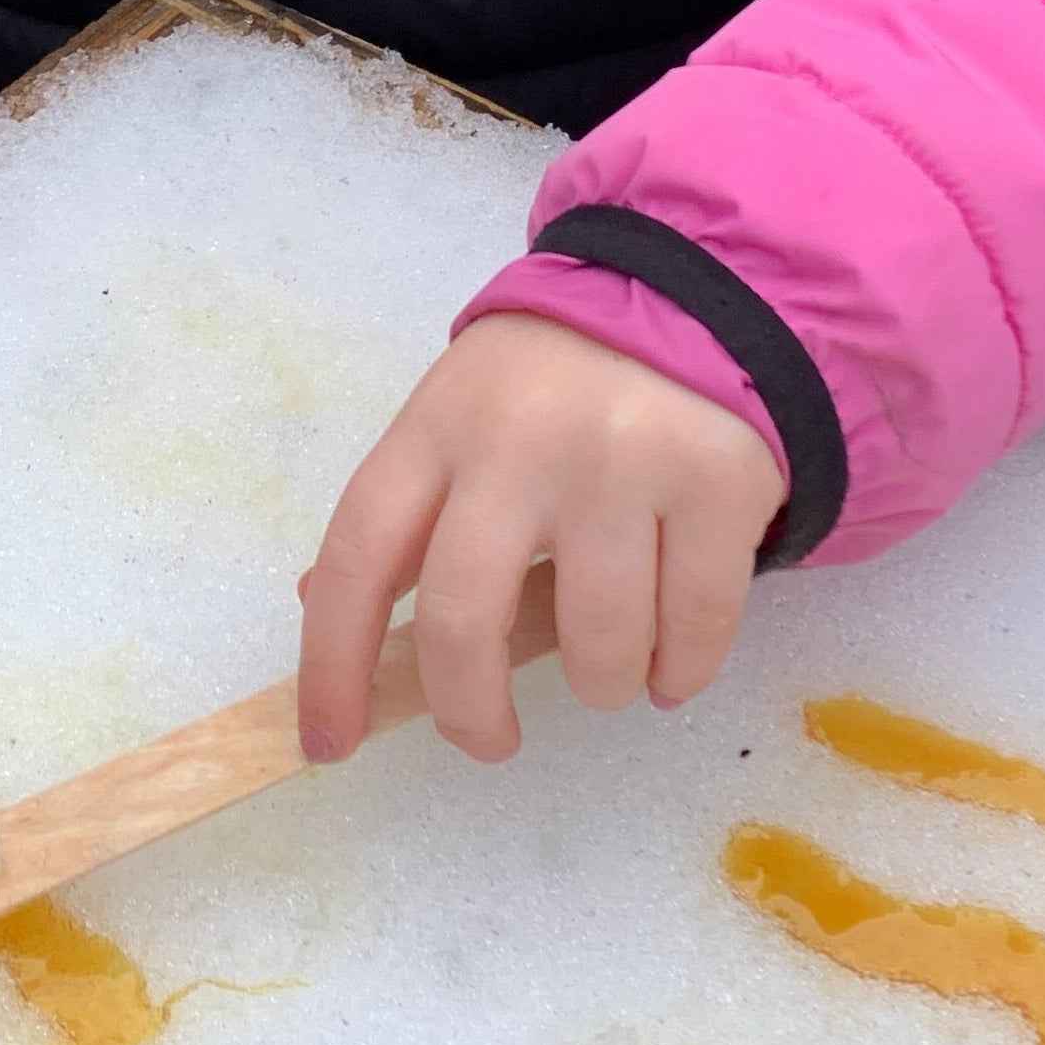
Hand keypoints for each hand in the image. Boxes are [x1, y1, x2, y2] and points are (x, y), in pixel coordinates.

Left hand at [297, 312, 785, 763]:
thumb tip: (325, 612)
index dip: (333, 665)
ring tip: (610, 671)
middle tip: (491, 740)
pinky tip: (670, 667)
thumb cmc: (558, 384)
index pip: (359, 557)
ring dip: (601, 686)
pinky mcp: (718, 482)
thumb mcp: (461, 420)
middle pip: (466, 620)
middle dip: (470, 712)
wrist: (697, 299)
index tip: (329, 744)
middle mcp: (523, 440)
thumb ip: (408, 512)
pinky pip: (694, 629)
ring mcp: (625, 462)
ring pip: (598, 644)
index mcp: (438, 425)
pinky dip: (679, 672)